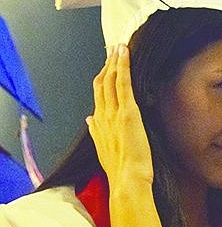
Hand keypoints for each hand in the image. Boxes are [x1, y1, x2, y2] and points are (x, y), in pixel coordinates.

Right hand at [88, 45, 152, 185]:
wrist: (127, 179)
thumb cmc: (121, 170)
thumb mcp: (103, 150)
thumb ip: (96, 132)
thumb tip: (89, 119)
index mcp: (98, 125)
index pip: (98, 96)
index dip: (102, 79)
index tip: (106, 68)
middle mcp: (102, 116)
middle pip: (101, 84)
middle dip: (107, 65)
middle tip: (112, 50)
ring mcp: (114, 113)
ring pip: (111, 80)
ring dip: (114, 61)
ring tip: (118, 47)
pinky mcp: (127, 112)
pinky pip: (123, 84)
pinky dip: (123, 66)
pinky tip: (124, 54)